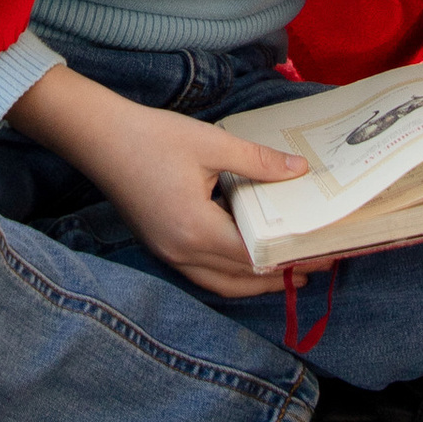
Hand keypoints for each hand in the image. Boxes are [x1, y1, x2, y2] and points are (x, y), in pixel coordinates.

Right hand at [9, 65, 310, 301]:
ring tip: (288, 270)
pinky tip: (247, 257)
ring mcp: (168, 254)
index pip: (256, 257)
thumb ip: (258, 162)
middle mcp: (182, 253)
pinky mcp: (161, 247)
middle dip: (281, 275)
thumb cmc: (151, 137)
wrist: (98, 138)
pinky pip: (204, 274)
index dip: (294, 258)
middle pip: (242, 279)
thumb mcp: (211, 144)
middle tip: (317, 264)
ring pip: (222, 284)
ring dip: (256, 280)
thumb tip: (299, 172)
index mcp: (196, 230)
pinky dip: (231, 273)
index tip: (325, 254)